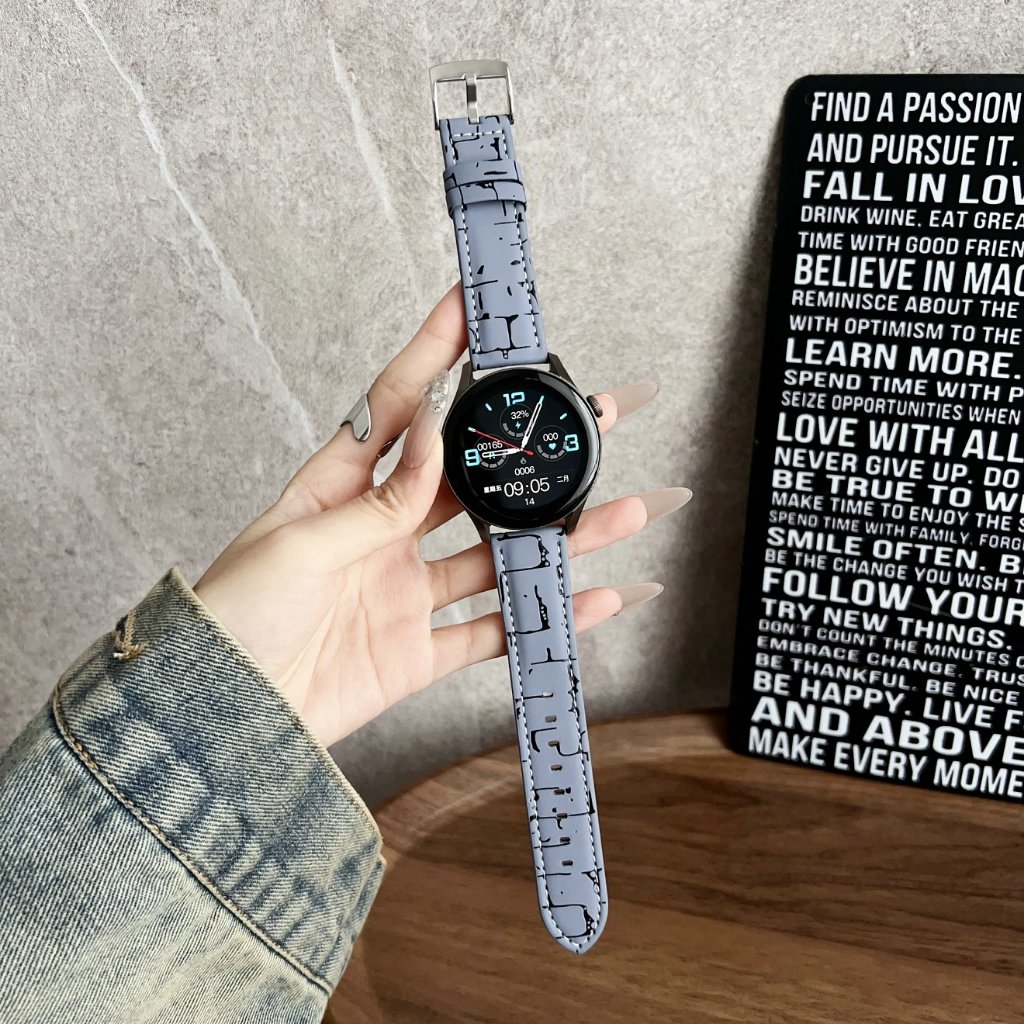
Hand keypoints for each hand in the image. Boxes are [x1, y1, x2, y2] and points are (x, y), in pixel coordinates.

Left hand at [193, 287, 690, 747]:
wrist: (222, 719)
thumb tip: (434, 435)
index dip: (434, 353)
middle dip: (532, 449)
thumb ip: (377, 502)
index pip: (397, 407)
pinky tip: (591, 596)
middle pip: (472, 480)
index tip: (471, 308)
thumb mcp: (299, 546)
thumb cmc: (234, 620)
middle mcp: (381, 534)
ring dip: (561, 535)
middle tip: (591, 421)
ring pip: (498, 554)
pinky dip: (543, 616)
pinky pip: (493, 629)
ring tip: (625, 509)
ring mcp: (404, 591)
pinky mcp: (418, 650)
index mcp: (339, 491)